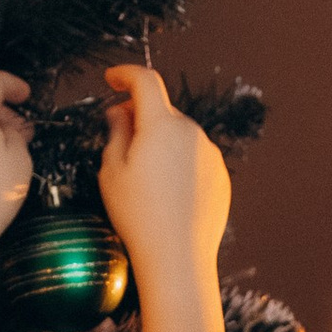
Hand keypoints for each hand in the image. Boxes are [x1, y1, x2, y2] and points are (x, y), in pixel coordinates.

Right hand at [98, 64, 229, 267]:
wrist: (178, 258)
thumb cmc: (139, 217)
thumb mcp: (112, 171)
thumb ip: (116, 132)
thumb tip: (120, 112)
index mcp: (161, 125)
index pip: (145, 81)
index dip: (125, 74)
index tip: (112, 78)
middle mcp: (191, 132)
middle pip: (162, 111)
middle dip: (141, 117)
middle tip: (121, 139)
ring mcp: (209, 154)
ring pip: (180, 136)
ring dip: (161, 143)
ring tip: (144, 179)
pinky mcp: (220, 176)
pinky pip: (195, 159)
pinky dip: (179, 164)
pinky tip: (166, 194)